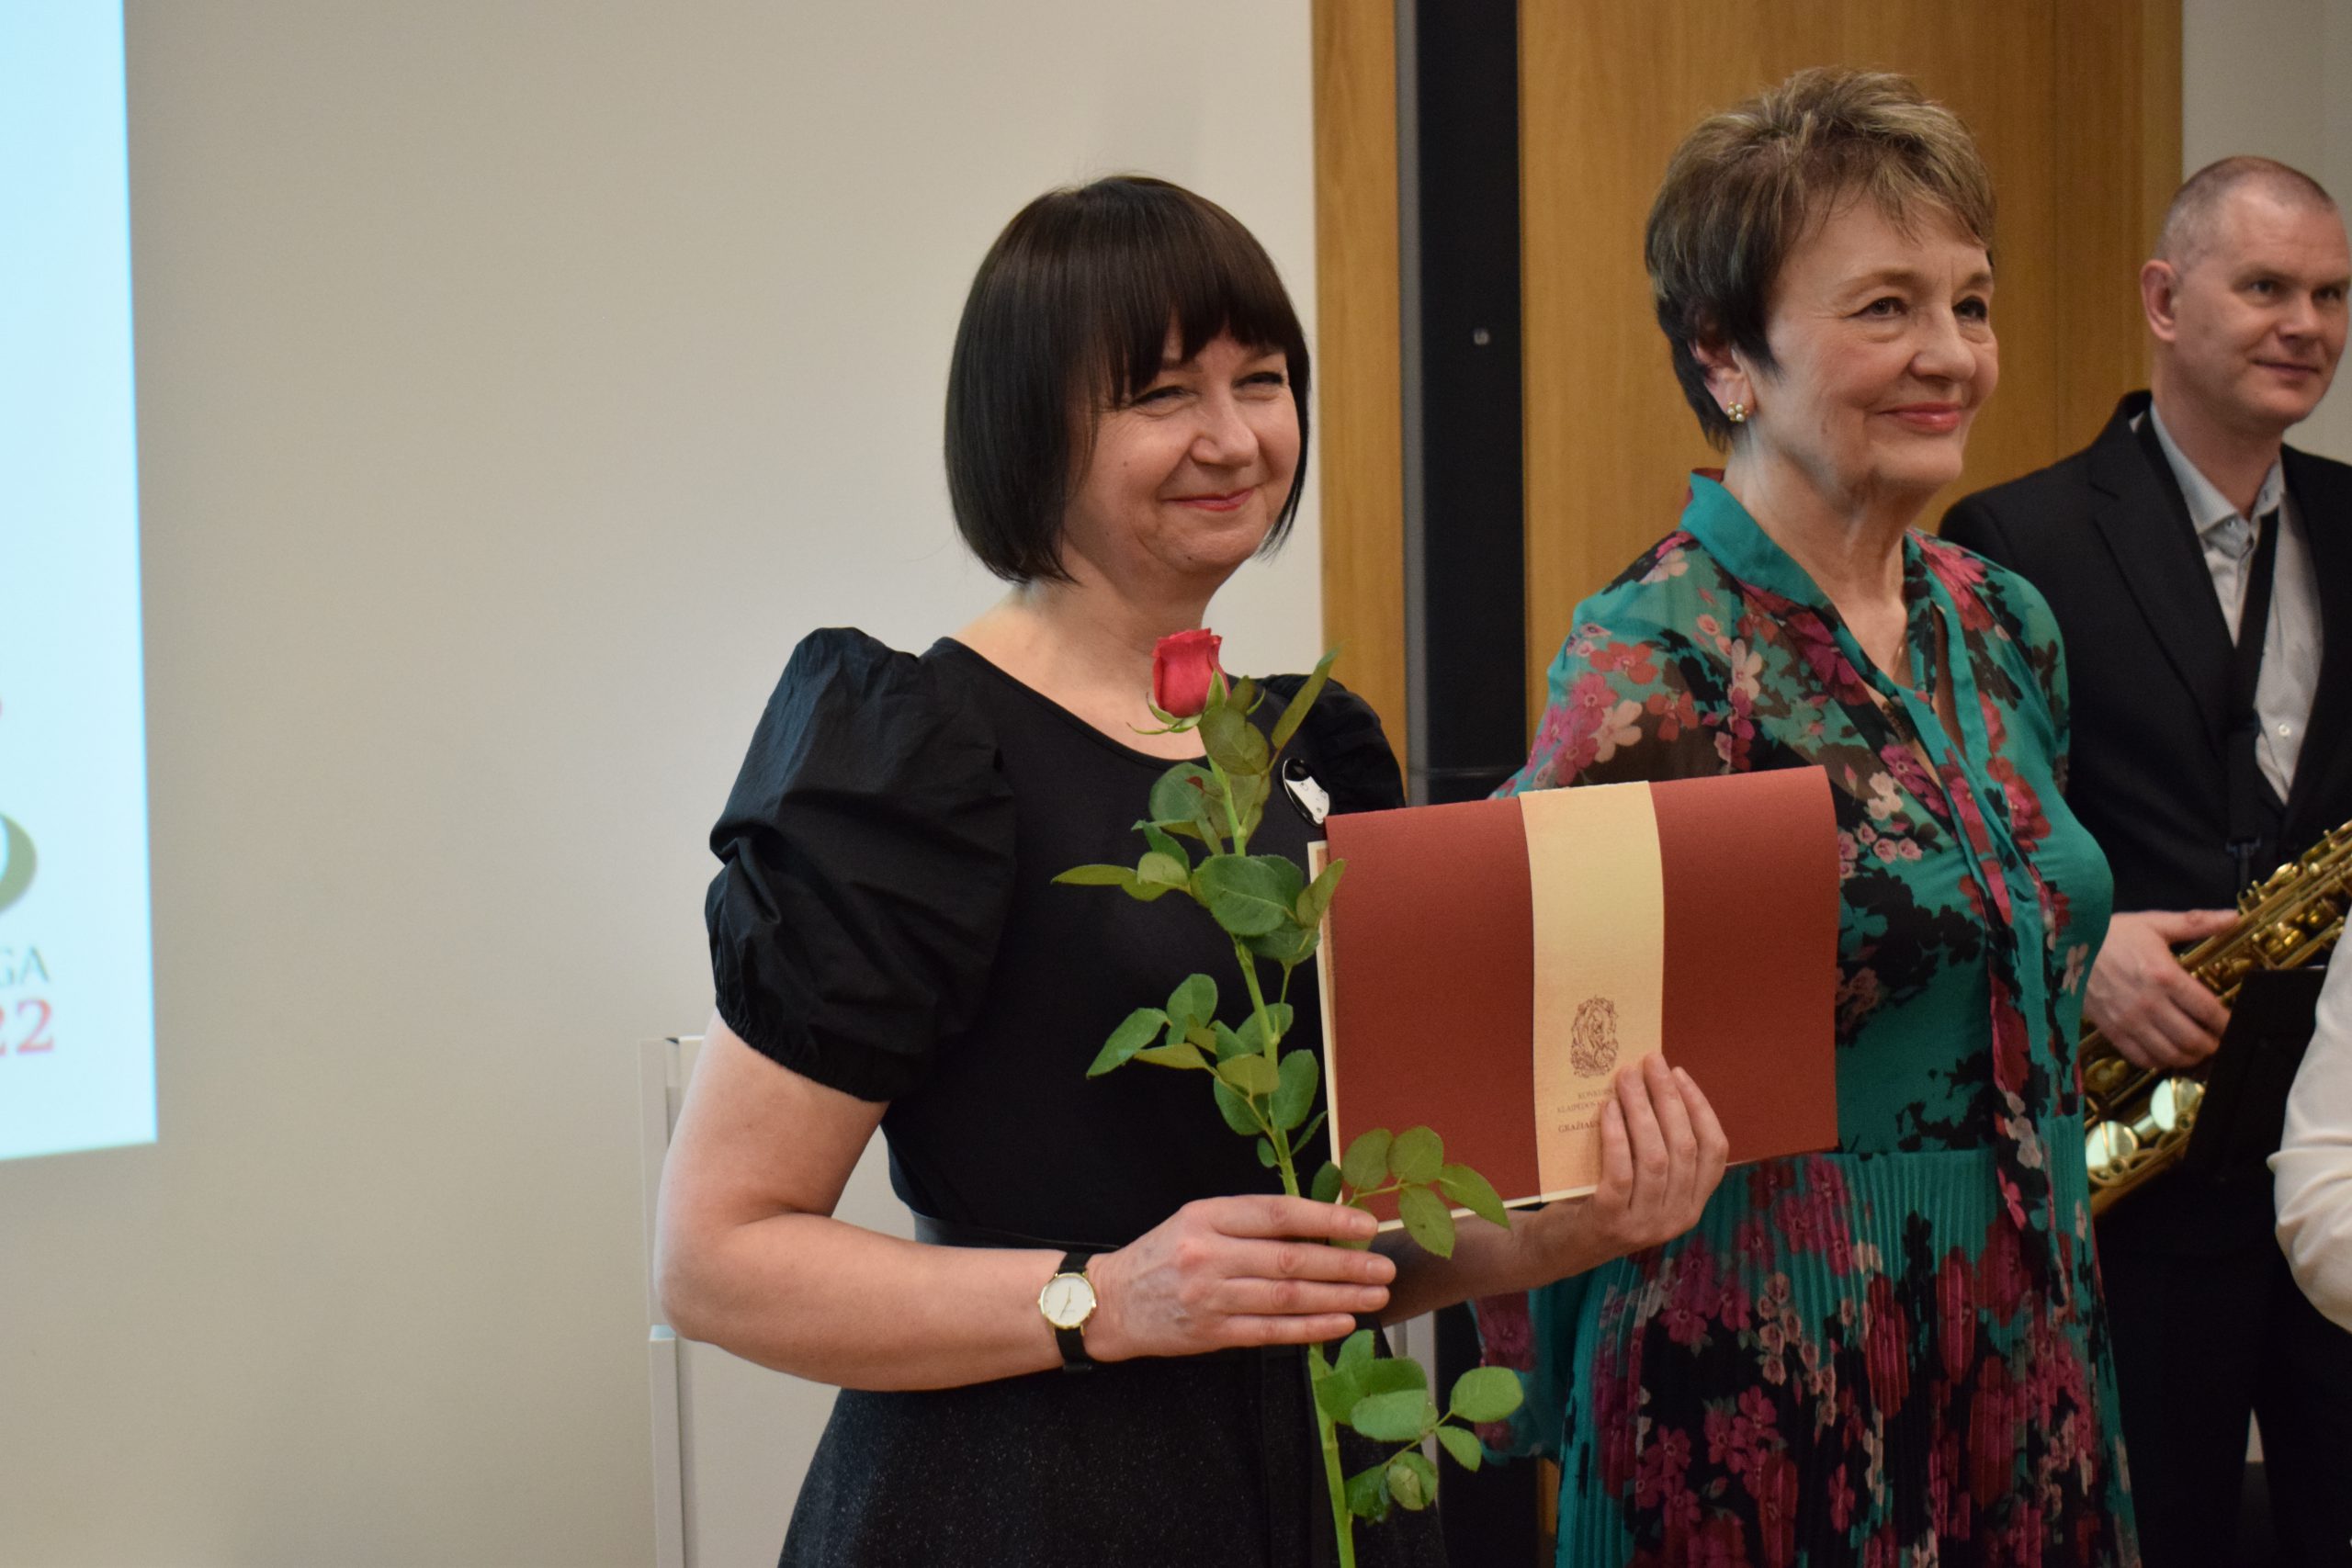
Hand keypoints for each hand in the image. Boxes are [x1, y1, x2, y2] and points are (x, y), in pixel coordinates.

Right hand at [1082, 1195, 1394, 1360]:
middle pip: (1291, 1258)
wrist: (1110, 1302)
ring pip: (1288, 1297)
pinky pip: (1272, 1332)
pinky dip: (1312, 1328)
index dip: (1326, 1218)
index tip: (1364, 1225)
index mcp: (1207, 1217)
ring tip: (1375, 1296)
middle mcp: (1209, 1255)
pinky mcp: (1212, 1334)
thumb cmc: (1162, 1255)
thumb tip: (1318, 1224)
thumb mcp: (1196, 1220)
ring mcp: (1211, 1297)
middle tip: (1384, 1267)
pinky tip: (1342, 1322)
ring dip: (1339, 1297)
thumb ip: (1248, 1222)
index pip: (1278, 1213)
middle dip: (1345, 1263)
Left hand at [1522, 1053, 1727, 1279]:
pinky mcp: (1612, 1222)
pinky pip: (1621, 1172)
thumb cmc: (1601, 1201)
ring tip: (1626, 1078)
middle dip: (1668, 1097)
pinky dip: (1617, 1136)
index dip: (1700, 1107)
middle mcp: (1678, 1217)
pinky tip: (1608, 1109)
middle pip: (1684, 1147)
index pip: (1715, 1151)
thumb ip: (1656, 1147)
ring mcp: (1646, 1224)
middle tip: (1650, 1062)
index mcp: (1692, 1204)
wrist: (1558, 1247)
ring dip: (1642, 1109)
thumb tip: (1652, 1082)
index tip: (1679, 1073)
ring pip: (1656, 1157)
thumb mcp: (1641, 1182)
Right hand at [2086, 910, 2236, 1069]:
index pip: (2208, 1010)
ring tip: (2196, 1050)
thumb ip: (2196, 922)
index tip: (2231, 1024)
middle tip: (2216, 1040)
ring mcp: (2129, 1021)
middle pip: (2193, 1038)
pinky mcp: (2111, 1031)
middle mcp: (2149, 1003)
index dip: (2226, 1023)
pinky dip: (2160, 1062)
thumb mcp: (2155, 923)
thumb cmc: (2112, 933)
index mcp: (2165, 975)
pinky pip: (2142, 1058)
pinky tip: (2166, 1053)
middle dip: (2211, 1044)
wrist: (2065, 945)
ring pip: (2170, 1053)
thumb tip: (2233, 917)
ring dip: (2189, 1057)